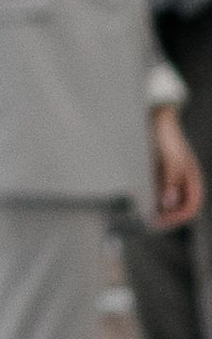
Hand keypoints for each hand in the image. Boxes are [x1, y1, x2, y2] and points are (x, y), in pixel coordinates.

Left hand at [152, 109, 203, 229]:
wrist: (158, 116)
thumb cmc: (167, 135)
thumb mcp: (171, 160)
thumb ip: (170, 181)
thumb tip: (168, 202)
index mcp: (193, 178)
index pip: (191, 206)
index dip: (178, 217)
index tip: (162, 221)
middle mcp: (185, 180)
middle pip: (181, 206)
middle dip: (169, 217)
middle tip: (153, 222)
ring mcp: (174, 176)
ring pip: (171, 200)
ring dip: (162, 210)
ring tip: (148, 215)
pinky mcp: (162, 172)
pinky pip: (161, 191)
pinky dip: (155, 199)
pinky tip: (145, 200)